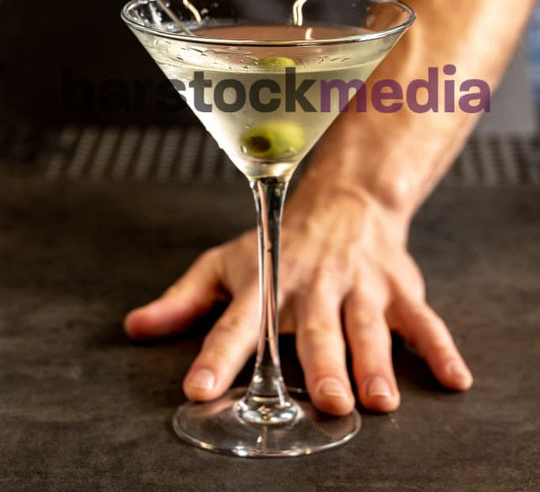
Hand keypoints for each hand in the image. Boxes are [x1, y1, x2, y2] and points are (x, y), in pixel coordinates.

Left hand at [124, 180, 472, 414]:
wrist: (345, 200)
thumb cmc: (280, 242)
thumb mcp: (226, 262)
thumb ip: (184, 299)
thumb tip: (134, 327)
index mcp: (266, 284)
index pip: (237, 322)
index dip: (217, 355)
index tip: (200, 389)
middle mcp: (314, 286)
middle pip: (316, 329)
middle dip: (322, 364)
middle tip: (327, 401)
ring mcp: (360, 286)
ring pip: (368, 326)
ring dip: (376, 361)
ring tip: (378, 398)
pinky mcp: (397, 288)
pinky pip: (423, 320)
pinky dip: (441, 348)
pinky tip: (454, 379)